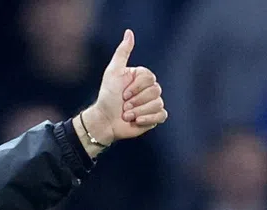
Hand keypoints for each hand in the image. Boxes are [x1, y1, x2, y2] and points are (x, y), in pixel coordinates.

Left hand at [77, 30, 167, 152]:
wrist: (104, 120)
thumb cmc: (107, 96)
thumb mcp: (113, 72)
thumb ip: (122, 53)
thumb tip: (129, 32)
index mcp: (142, 78)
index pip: (149, 78)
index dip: (135, 88)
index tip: (123, 94)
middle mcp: (150, 89)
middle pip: (155, 91)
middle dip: (136, 100)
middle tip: (124, 106)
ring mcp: (153, 103)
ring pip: (157, 104)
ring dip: (138, 111)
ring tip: (126, 114)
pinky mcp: (154, 118)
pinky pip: (162, 115)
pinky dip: (148, 119)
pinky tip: (136, 121)